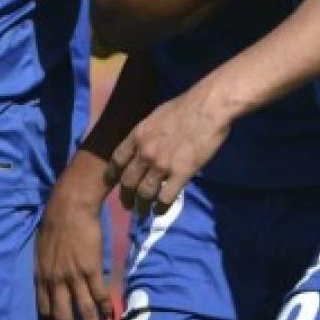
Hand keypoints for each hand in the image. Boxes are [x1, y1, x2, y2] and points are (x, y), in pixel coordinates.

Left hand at [34, 172, 113, 319]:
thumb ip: (46, 267)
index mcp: (42, 275)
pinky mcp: (91, 269)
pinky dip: (106, 307)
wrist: (70, 206)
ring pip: (84, 310)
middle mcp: (56, 280)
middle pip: (62, 315)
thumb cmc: (54, 222)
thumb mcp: (41, 248)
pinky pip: (100, 295)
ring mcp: (74, 276)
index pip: (45, 308)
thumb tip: (50, 279)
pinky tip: (111, 315)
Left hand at [107, 88, 230, 215]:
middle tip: (128, 205)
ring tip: (143, 212)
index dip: (112, 174)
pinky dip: (161, 208)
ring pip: (144, 193)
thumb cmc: (185, 106)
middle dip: (125, 196)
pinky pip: (166, 197)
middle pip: (128, 181)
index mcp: (138, 135)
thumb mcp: (156, 116)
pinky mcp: (181, 173)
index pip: (117, 160)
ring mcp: (162, 164)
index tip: (112, 183)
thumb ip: (147, 134)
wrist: (207, 107)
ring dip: (142, 206)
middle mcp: (145, 152)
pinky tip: (160, 210)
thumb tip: (145, 145)